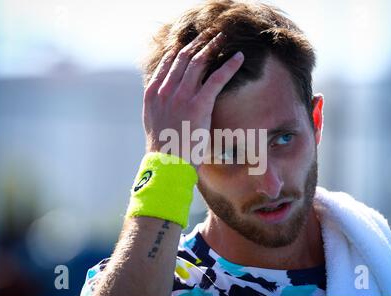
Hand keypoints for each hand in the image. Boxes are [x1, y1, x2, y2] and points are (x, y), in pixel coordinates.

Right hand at [142, 31, 244, 168]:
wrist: (166, 165)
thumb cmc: (163, 148)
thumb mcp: (153, 123)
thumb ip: (158, 105)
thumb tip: (165, 98)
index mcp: (153, 94)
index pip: (166, 63)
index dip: (180, 51)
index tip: (191, 44)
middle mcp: (165, 90)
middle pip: (183, 58)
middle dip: (197, 43)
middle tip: (209, 35)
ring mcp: (181, 96)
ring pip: (198, 63)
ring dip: (212, 47)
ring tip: (222, 38)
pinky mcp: (199, 104)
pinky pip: (216, 78)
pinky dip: (229, 66)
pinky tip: (238, 58)